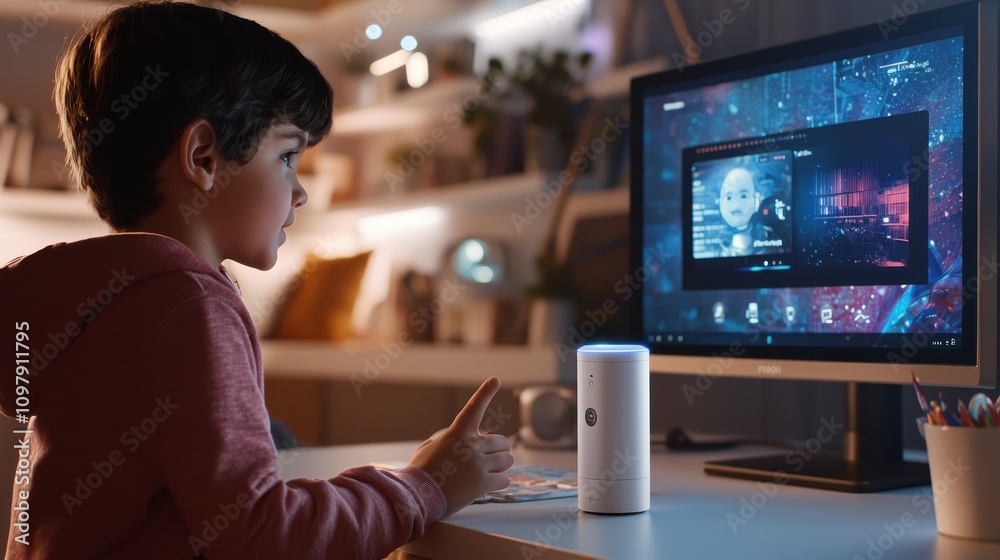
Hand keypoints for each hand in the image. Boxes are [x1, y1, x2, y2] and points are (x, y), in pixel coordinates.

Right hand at [408, 377, 513, 517]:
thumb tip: (470, 440)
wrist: (417, 495)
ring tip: (487, 473)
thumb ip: (450, 439)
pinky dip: (499, 483)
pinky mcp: (483, 483)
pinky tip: (487, 486)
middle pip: (502, 442)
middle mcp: (471, 445)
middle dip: (498, 451)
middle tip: (488, 460)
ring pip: (507, 460)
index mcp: (457, 433)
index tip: (495, 379)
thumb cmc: (421, 472)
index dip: (485, 392)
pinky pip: (504, 480)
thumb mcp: (431, 447)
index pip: (474, 408)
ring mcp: (478, 464)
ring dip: (500, 467)